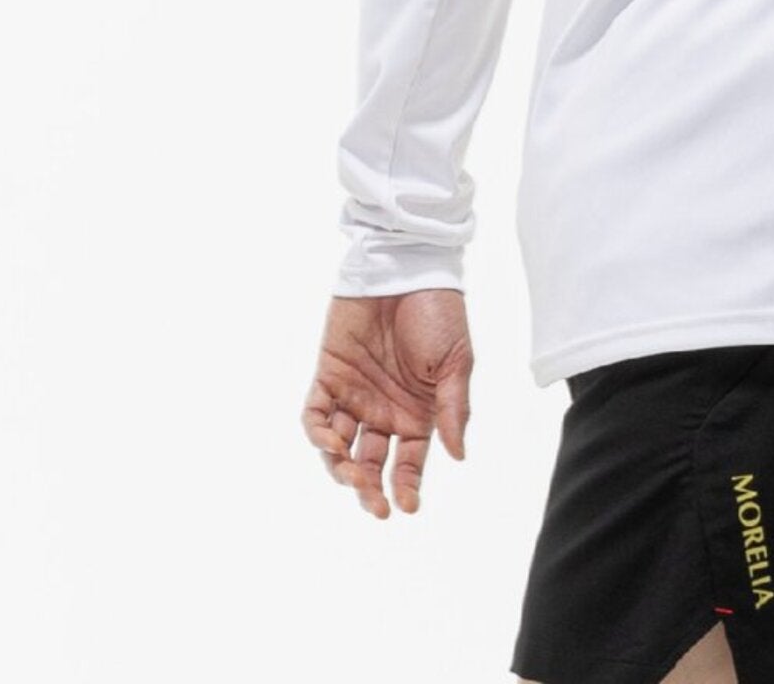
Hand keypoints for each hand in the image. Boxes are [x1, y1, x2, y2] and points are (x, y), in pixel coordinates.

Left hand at [301, 288, 473, 516]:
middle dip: (369, 490)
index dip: (406, 487)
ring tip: (352, 474)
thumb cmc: (439, 312)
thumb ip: (454, 409)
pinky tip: (331, 441)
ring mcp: (354, 394)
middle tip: (374, 505)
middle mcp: (384, 410)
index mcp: (418, 413)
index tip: (407, 505)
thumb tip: (458, 455)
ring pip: (340, 448)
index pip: (408, 464)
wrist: (408, 268)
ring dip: (342, 469)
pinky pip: (315, 414)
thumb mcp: (456, 362)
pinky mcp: (329, 374)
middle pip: (371, 464)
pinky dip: (318, 433)